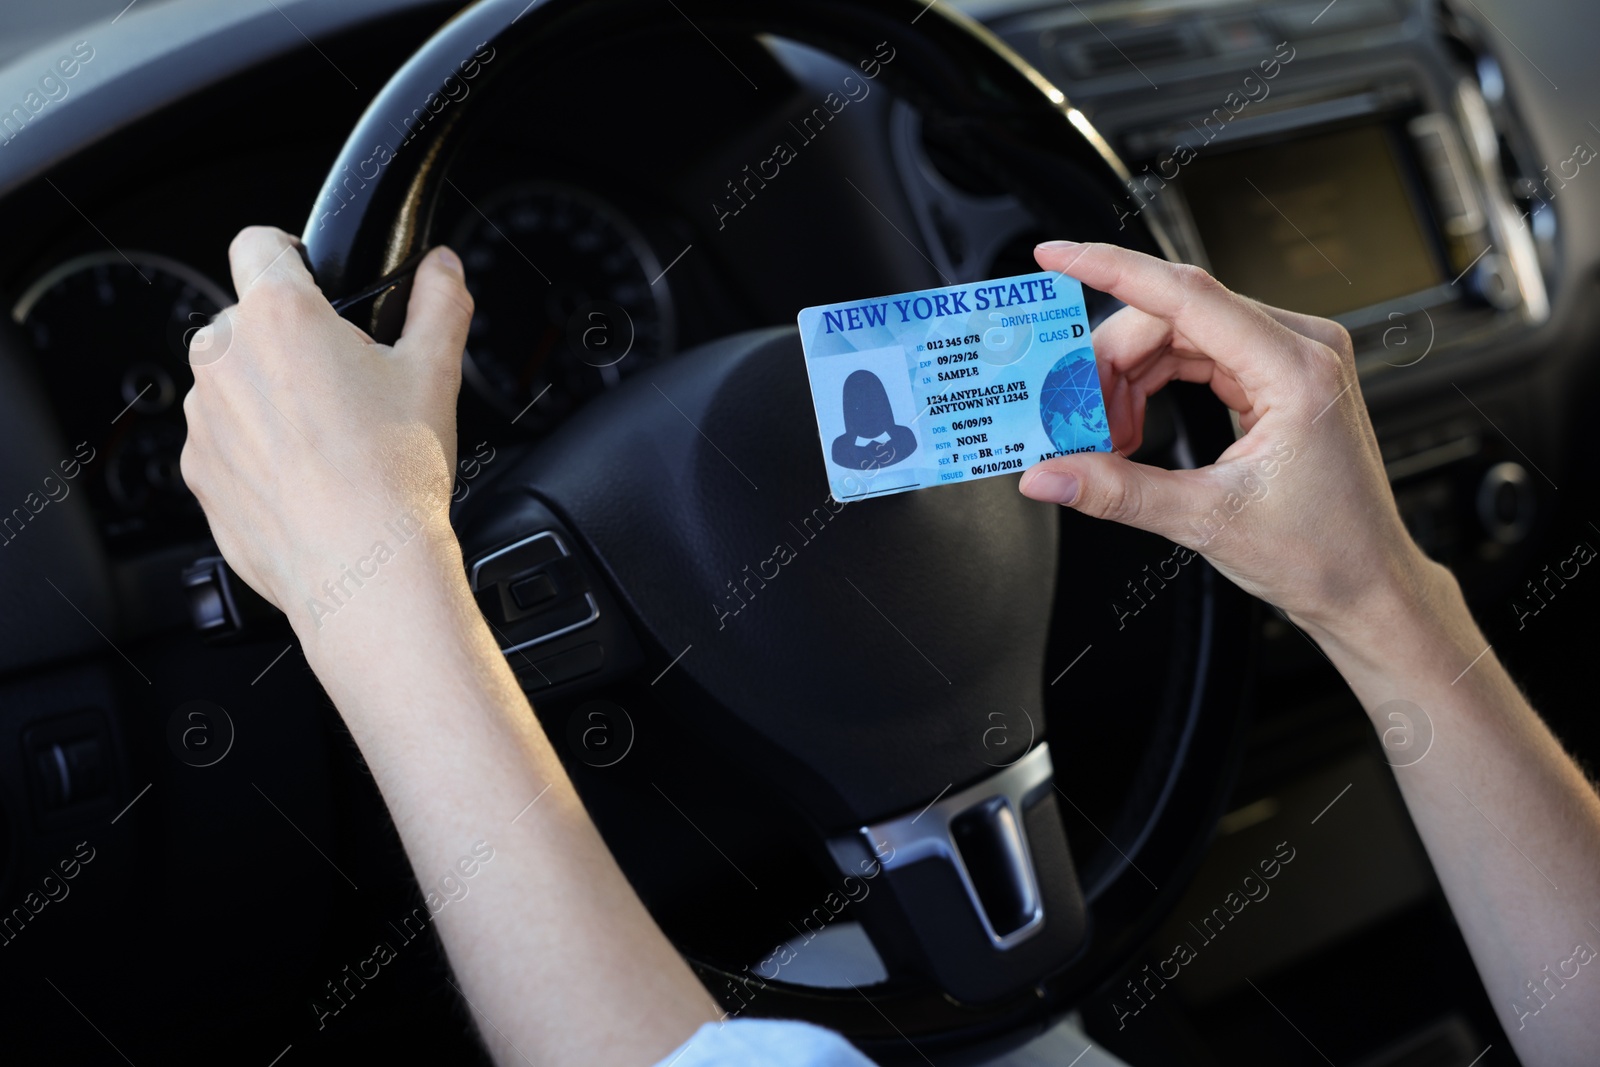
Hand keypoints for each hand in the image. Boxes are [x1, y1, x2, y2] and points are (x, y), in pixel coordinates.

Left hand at [180, 226, 473, 629]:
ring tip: (330, 442)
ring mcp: (202, 418)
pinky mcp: (198, 470)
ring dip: (269, 397)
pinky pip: (224, 441)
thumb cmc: (396, 474)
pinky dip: (257, 452)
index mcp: (280, 316)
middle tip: (347, 386)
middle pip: (249, 321)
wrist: (366, 570)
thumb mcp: (436, 373)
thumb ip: (440, 302)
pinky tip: (308, 480)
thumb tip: (442, 268)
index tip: (313, 281)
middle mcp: (226, 358)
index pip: (259, 243)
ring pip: (234, 383)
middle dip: (290, 343)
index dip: (291, 254)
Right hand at [1019, 241, 1431, 633]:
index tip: (1058, 256)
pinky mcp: (1277, 375)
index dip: (1112, 269)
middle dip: (1111, 362)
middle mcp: (1300, 348)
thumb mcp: (1205, 521)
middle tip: (1074, 415)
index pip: (1187, 293)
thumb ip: (1116, 491)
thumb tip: (1049, 474)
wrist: (1368, 584)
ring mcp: (1291, 358)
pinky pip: (1198, 356)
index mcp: (1295, 370)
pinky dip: (1154, 387)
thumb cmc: (1323, 552)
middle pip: (1173, 317)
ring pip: (1179, 334)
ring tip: (1106, 437)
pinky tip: (1133, 429)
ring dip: (1129, 378)